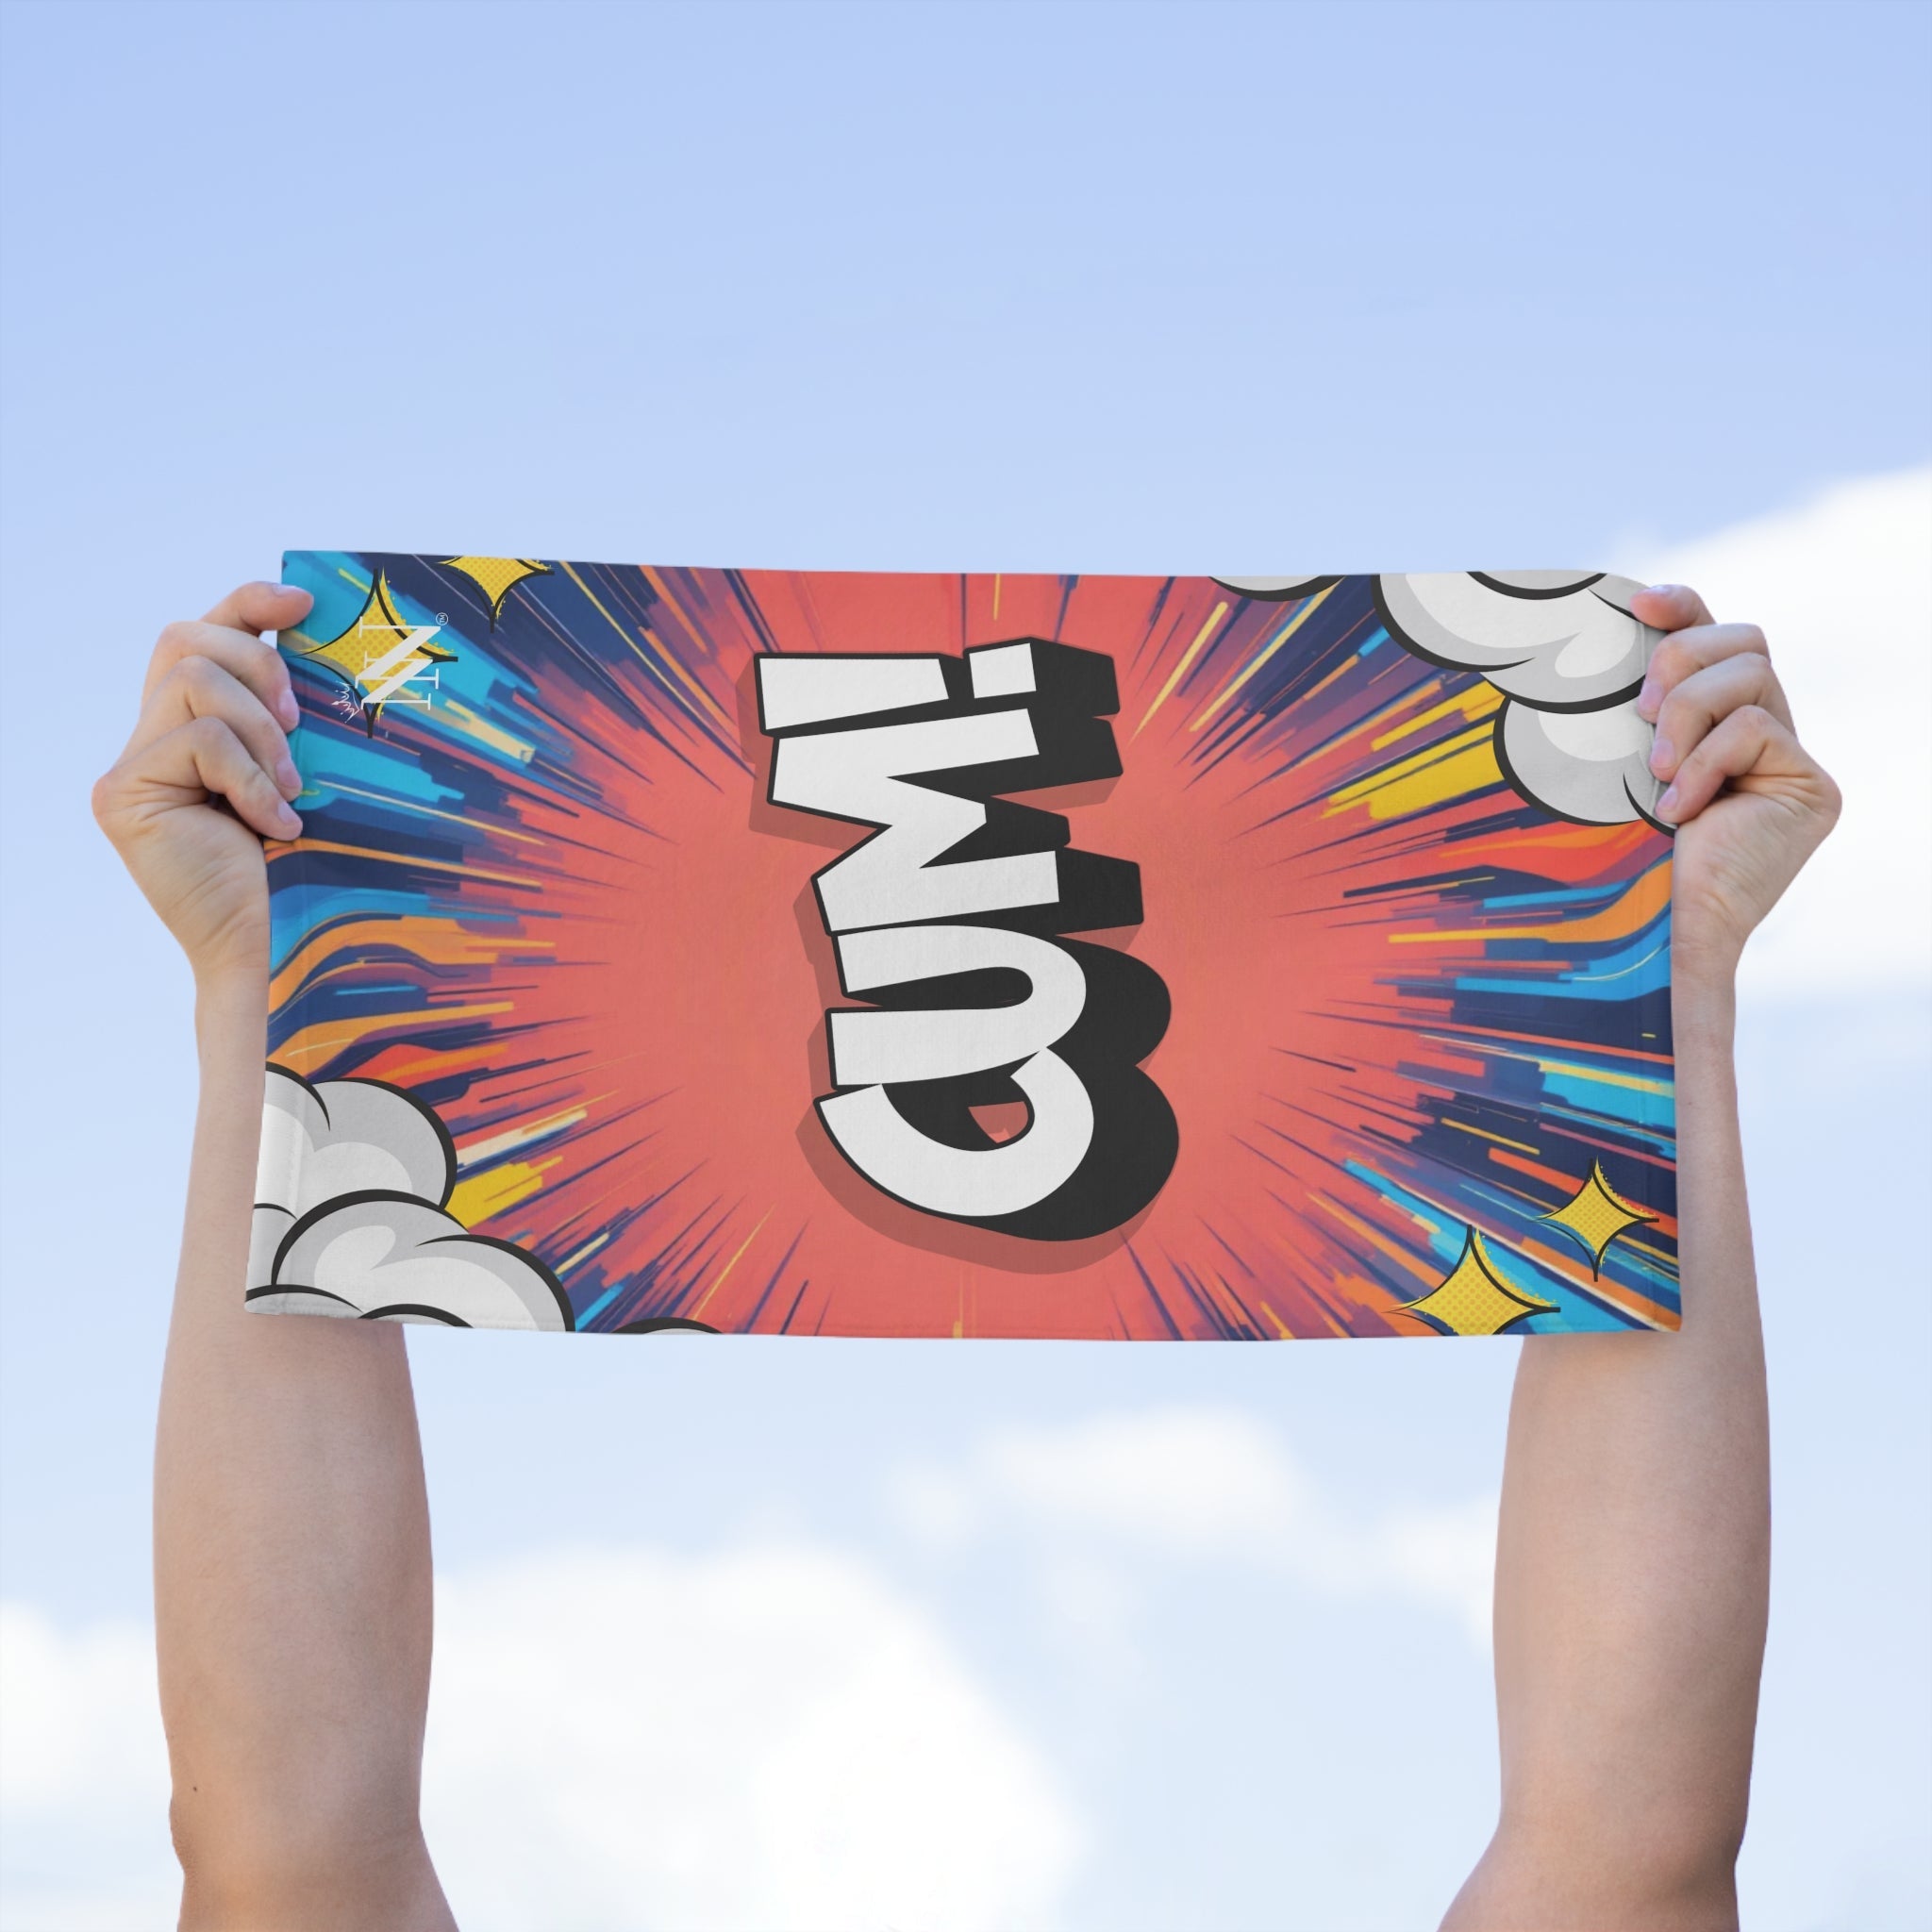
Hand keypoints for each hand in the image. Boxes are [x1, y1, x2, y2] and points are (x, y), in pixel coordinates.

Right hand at [93, 581, 313, 987]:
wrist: (280, 950)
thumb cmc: (309, 869)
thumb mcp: (310, 773)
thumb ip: (297, 717)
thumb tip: (334, 641)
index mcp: (196, 726)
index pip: (205, 633)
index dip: (247, 602)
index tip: (304, 601)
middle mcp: (152, 738)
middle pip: (185, 638)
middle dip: (258, 663)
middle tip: (302, 725)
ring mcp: (131, 767)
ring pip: (191, 679)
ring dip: (261, 729)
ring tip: (292, 791)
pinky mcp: (123, 794)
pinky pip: (198, 739)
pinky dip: (250, 778)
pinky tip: (275, 827)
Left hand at [1631, 584, 1839, 986]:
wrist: (1652, 933)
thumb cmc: (1615, 856)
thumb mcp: (1611, 766)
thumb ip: (1625, 712)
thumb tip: (1595, 640)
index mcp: (1713, 722)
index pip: (1714, 634)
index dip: (1681, 606)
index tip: (1633, 604)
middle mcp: (1763, 732)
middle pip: (1744, 639)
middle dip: (1681, 662)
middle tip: (1637, 716)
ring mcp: (1791, 760)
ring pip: (1752, 674)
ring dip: (1687, 716)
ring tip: (1653, 775)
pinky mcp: (1813, 787)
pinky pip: (1755, 728)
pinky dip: (1705, 762)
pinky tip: (1680, 812)